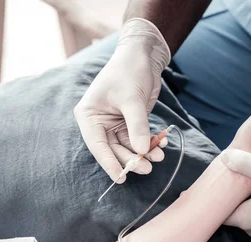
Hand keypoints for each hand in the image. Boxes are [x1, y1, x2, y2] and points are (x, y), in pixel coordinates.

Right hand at [74, 18, 170, 182]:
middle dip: (131, 159)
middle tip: (147, 168)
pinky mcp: (129, 123)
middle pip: (113, 149)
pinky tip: (161, 144)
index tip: (121, 177)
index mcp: (89, 116)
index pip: (97, 145)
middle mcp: (98, 122)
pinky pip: (138, 139)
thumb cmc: (129, 70)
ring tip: (159, 156)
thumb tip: (142, 152)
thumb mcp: (133, 99)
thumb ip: (137, 126)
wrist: (144, 54)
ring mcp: (114, 124)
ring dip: (143, 153)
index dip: (109, 163)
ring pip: (127, 146)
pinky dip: (149, 143)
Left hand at [221, 149, 250, 236]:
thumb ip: (245, 163)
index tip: (213, 184)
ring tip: (249, 178)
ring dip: (249, 193)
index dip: (215, 197)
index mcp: (246, 219)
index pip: (218, 211)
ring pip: (248, 208)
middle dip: (233, 191)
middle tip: (231, 176)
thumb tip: (224, 156)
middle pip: (233, 208)